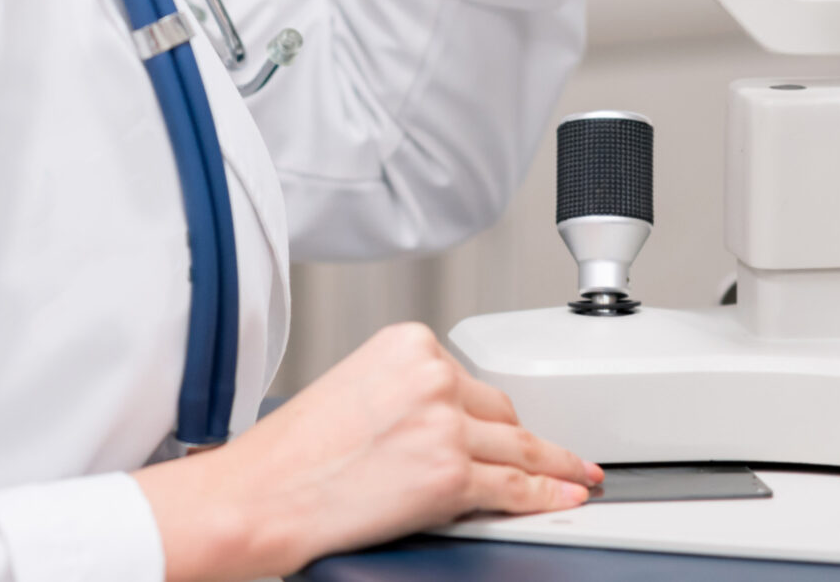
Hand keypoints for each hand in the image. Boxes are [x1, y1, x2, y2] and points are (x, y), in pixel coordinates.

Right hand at [136, 322, 599, 581]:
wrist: (261, 495)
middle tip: (553, 455)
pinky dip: (548, 494)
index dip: (485, 412)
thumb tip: (452, 420)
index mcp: (408, 344)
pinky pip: (514, 487)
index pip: (468, 377)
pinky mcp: (450, 475)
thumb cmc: (291, 453)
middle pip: (498, 410)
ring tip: (578, 474)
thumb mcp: (357, 388)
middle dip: (519, 439)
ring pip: (518, 447)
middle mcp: (432, 377)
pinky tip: (567, 495)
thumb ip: (408, 391)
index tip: (503, 423)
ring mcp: (445, 425)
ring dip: (554, 465)